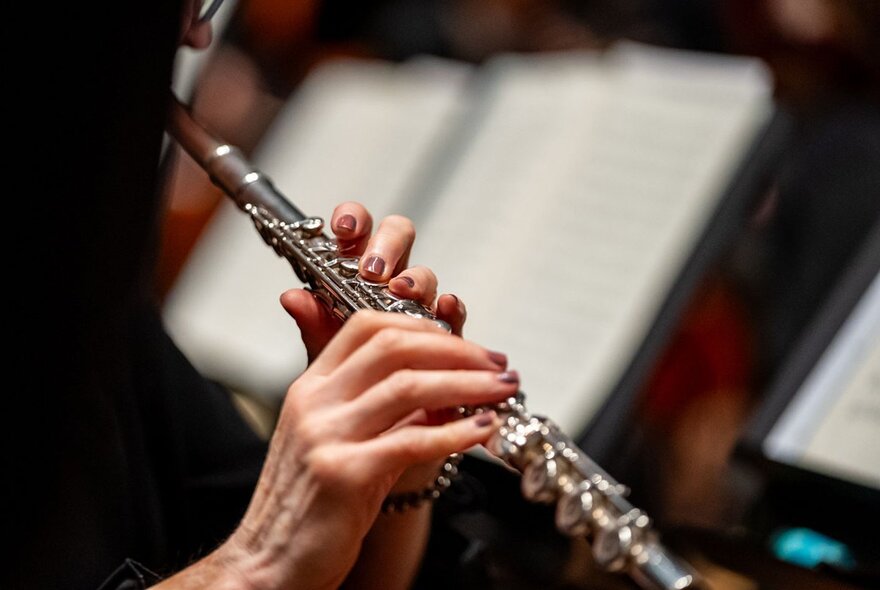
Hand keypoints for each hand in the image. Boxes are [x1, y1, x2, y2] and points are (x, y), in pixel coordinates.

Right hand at [218, 311, 516, 589]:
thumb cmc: (313, 503)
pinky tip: (483, 430)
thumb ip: (384, 409)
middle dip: (456, 350)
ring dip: (467, 384)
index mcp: (311, 385)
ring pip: (408, 387)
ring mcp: (324, 435)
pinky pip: (411, 441)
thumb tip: (446, 385)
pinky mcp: (342, 474)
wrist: (270, 562)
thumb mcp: (342, 440)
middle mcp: (314, 401)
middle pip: (394, 347)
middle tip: (498, 365)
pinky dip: (455, 432)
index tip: (467, 345)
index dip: (424, 326)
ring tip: (502, 390)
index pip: (368, 325)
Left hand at [282, 202, 466, 362]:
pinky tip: (443, 307)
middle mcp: (390, 279)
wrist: (373, 414)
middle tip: (372, 270)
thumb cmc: (350, 371)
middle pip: (398, 237)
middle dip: (387, 244)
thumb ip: (312, 321)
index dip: (353, 219)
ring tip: (401, 292)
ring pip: (424, 273)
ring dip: (414, 278)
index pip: (357, 228)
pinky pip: (452, 310)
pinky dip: (450, 306)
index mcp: (356, 271)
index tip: (344, 229)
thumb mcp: (324, 346)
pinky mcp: (443, 327)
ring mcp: (419, 301)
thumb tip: (291, 297)